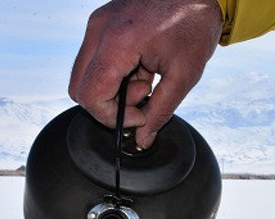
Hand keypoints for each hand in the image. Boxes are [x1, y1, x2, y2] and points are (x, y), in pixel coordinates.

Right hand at [69, 0, 222, 148]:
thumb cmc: (194, 24)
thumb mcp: (184, 75)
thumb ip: (161, 111)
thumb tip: (143, 139)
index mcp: (118, 42)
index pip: (90, 95)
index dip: (111, 117)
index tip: (139, 116)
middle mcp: (100, 30)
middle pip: (80, 88)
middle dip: (109, 104)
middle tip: (143, 97)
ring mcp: (98, 24)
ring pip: (86, 76)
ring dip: (114, 89)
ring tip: (146, 78)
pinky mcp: (102, 24)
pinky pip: (95, 61)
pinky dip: (115, 74)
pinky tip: (141, 66)